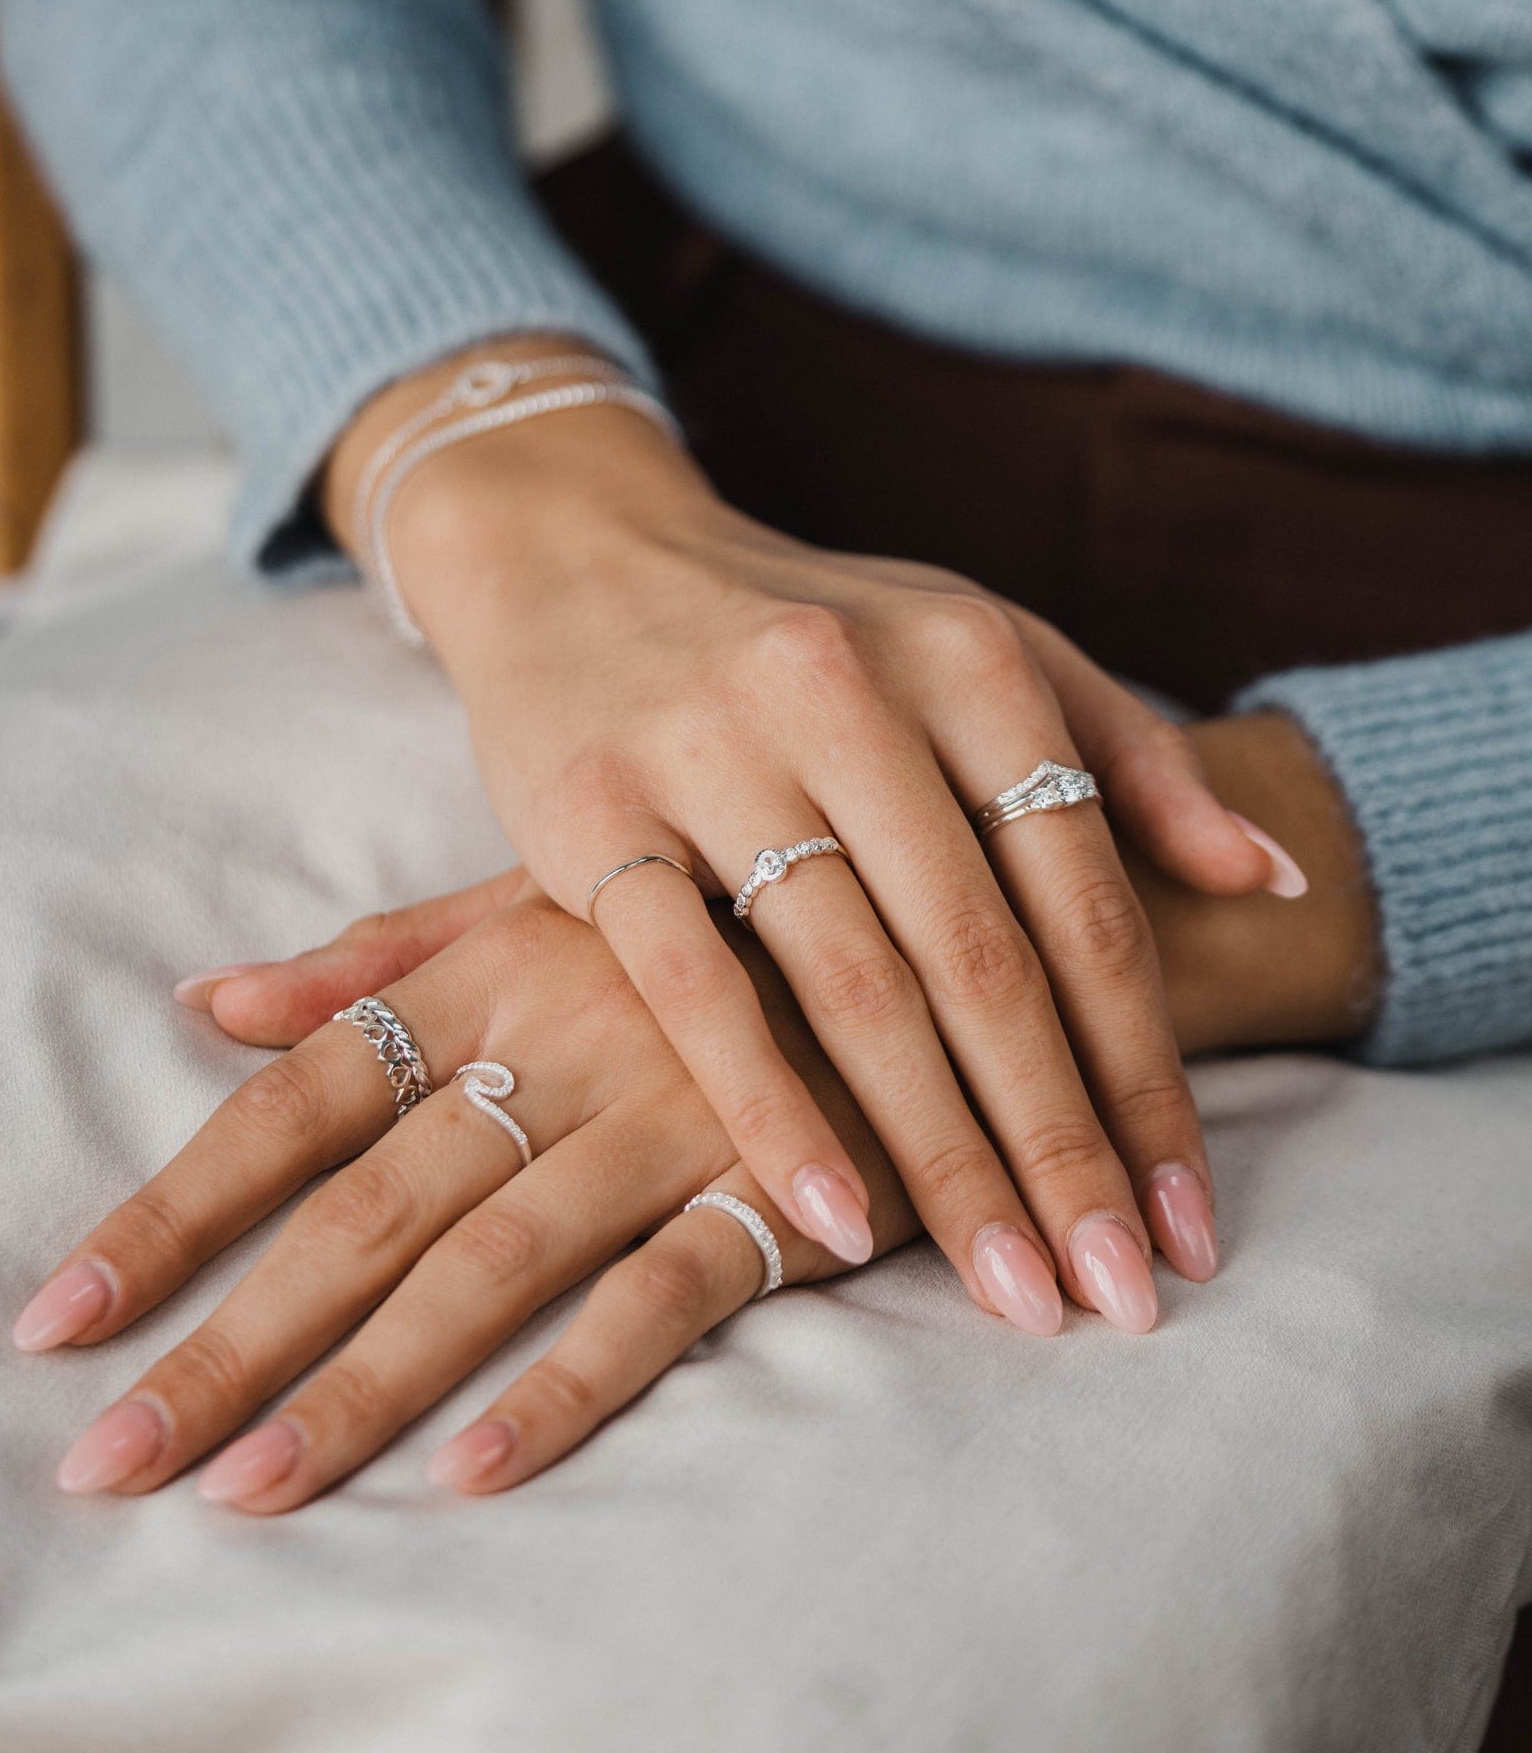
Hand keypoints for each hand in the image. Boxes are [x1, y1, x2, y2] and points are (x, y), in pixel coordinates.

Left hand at [16, 893, 915, 1507]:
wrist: (927, 898)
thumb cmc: (714, 911)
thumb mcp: (545, 899)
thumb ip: (384, 957)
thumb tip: (212, 1000)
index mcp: (489, 968)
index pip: (297, 1103)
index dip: (172, 1212)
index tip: (61, 1318)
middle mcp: (558, 1040)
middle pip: (363, 1207)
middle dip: (229, 1339)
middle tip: (112, 1460)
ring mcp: (666, 1115)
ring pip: (485, 1262)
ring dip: (362, 1384)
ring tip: (249, 1490)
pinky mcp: (771, 1185)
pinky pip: (658, 1294)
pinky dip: (567, 1382)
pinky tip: (473, 1471)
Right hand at [321, 340, 1293, 1325]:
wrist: (577, 551)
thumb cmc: (804, 629)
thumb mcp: (976, 646)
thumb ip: (1127, 754)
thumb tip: (1272, 878)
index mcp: (966, 657)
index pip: (1085, 897)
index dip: (1146, 1070)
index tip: (1187, 1220)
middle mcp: (850, 690)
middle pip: (987, 960)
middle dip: (1063, 1146)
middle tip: (1118, 1298)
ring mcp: (712, 747)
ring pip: (856, 984)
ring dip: (943, 1157)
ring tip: (1013, 1290)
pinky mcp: (590, 807)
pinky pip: (694, 984)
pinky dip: (770, 1109)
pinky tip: (835, 1219)